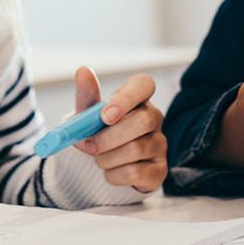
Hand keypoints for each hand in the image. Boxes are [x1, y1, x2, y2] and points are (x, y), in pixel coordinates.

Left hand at [72, 67, 166, 192]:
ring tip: (98, 158)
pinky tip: (110, 170)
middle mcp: (154, 117)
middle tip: (89, 145)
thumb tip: (83, 70)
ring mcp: (160, 144)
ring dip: (107, 157)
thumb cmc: (98, 131)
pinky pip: (136, 173)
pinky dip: (114, 174)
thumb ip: (87, 95)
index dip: (126, 98)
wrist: (102, 162)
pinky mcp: (159, 170)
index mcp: (137, 97)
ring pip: (137, 149)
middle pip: (143, 120)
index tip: (105, 116)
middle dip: (109, 136)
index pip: (144, 84)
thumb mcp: (88, 114)